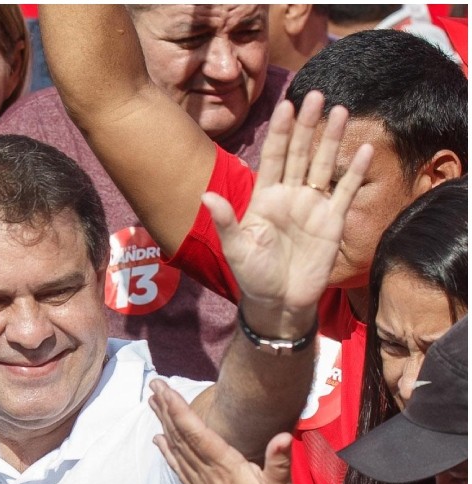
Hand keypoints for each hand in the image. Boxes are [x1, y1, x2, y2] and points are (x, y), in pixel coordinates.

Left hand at [150, 380, 297, 483]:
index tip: (165, 390)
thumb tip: (283, 436)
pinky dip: (167, 452)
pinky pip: (178, 468)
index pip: (197, 433)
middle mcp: (207, 473)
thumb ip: (279, 462)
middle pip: (181, 436)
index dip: (179, 410)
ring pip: (177, 448)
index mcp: (226, 467)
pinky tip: (158, 439)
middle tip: (153, 386)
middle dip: (167, 409)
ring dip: (164, 424)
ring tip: (153, 403)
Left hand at [203, 91, 371, 336]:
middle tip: (316, 95)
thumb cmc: (252, 276)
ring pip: (323, 165)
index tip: (285, 105)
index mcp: (264, 197)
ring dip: (332, 140)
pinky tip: (364, 149)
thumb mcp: (235, 248)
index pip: (273, 156)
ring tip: (340, 111)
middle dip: (307, 125)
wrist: (279, 302)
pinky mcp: (333, 221)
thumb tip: (206, 195)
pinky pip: (346, 191)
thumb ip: (225, 220)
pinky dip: (355, 172)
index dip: (280, 131)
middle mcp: (289, 196)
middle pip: (300, 153)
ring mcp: (312, 206)